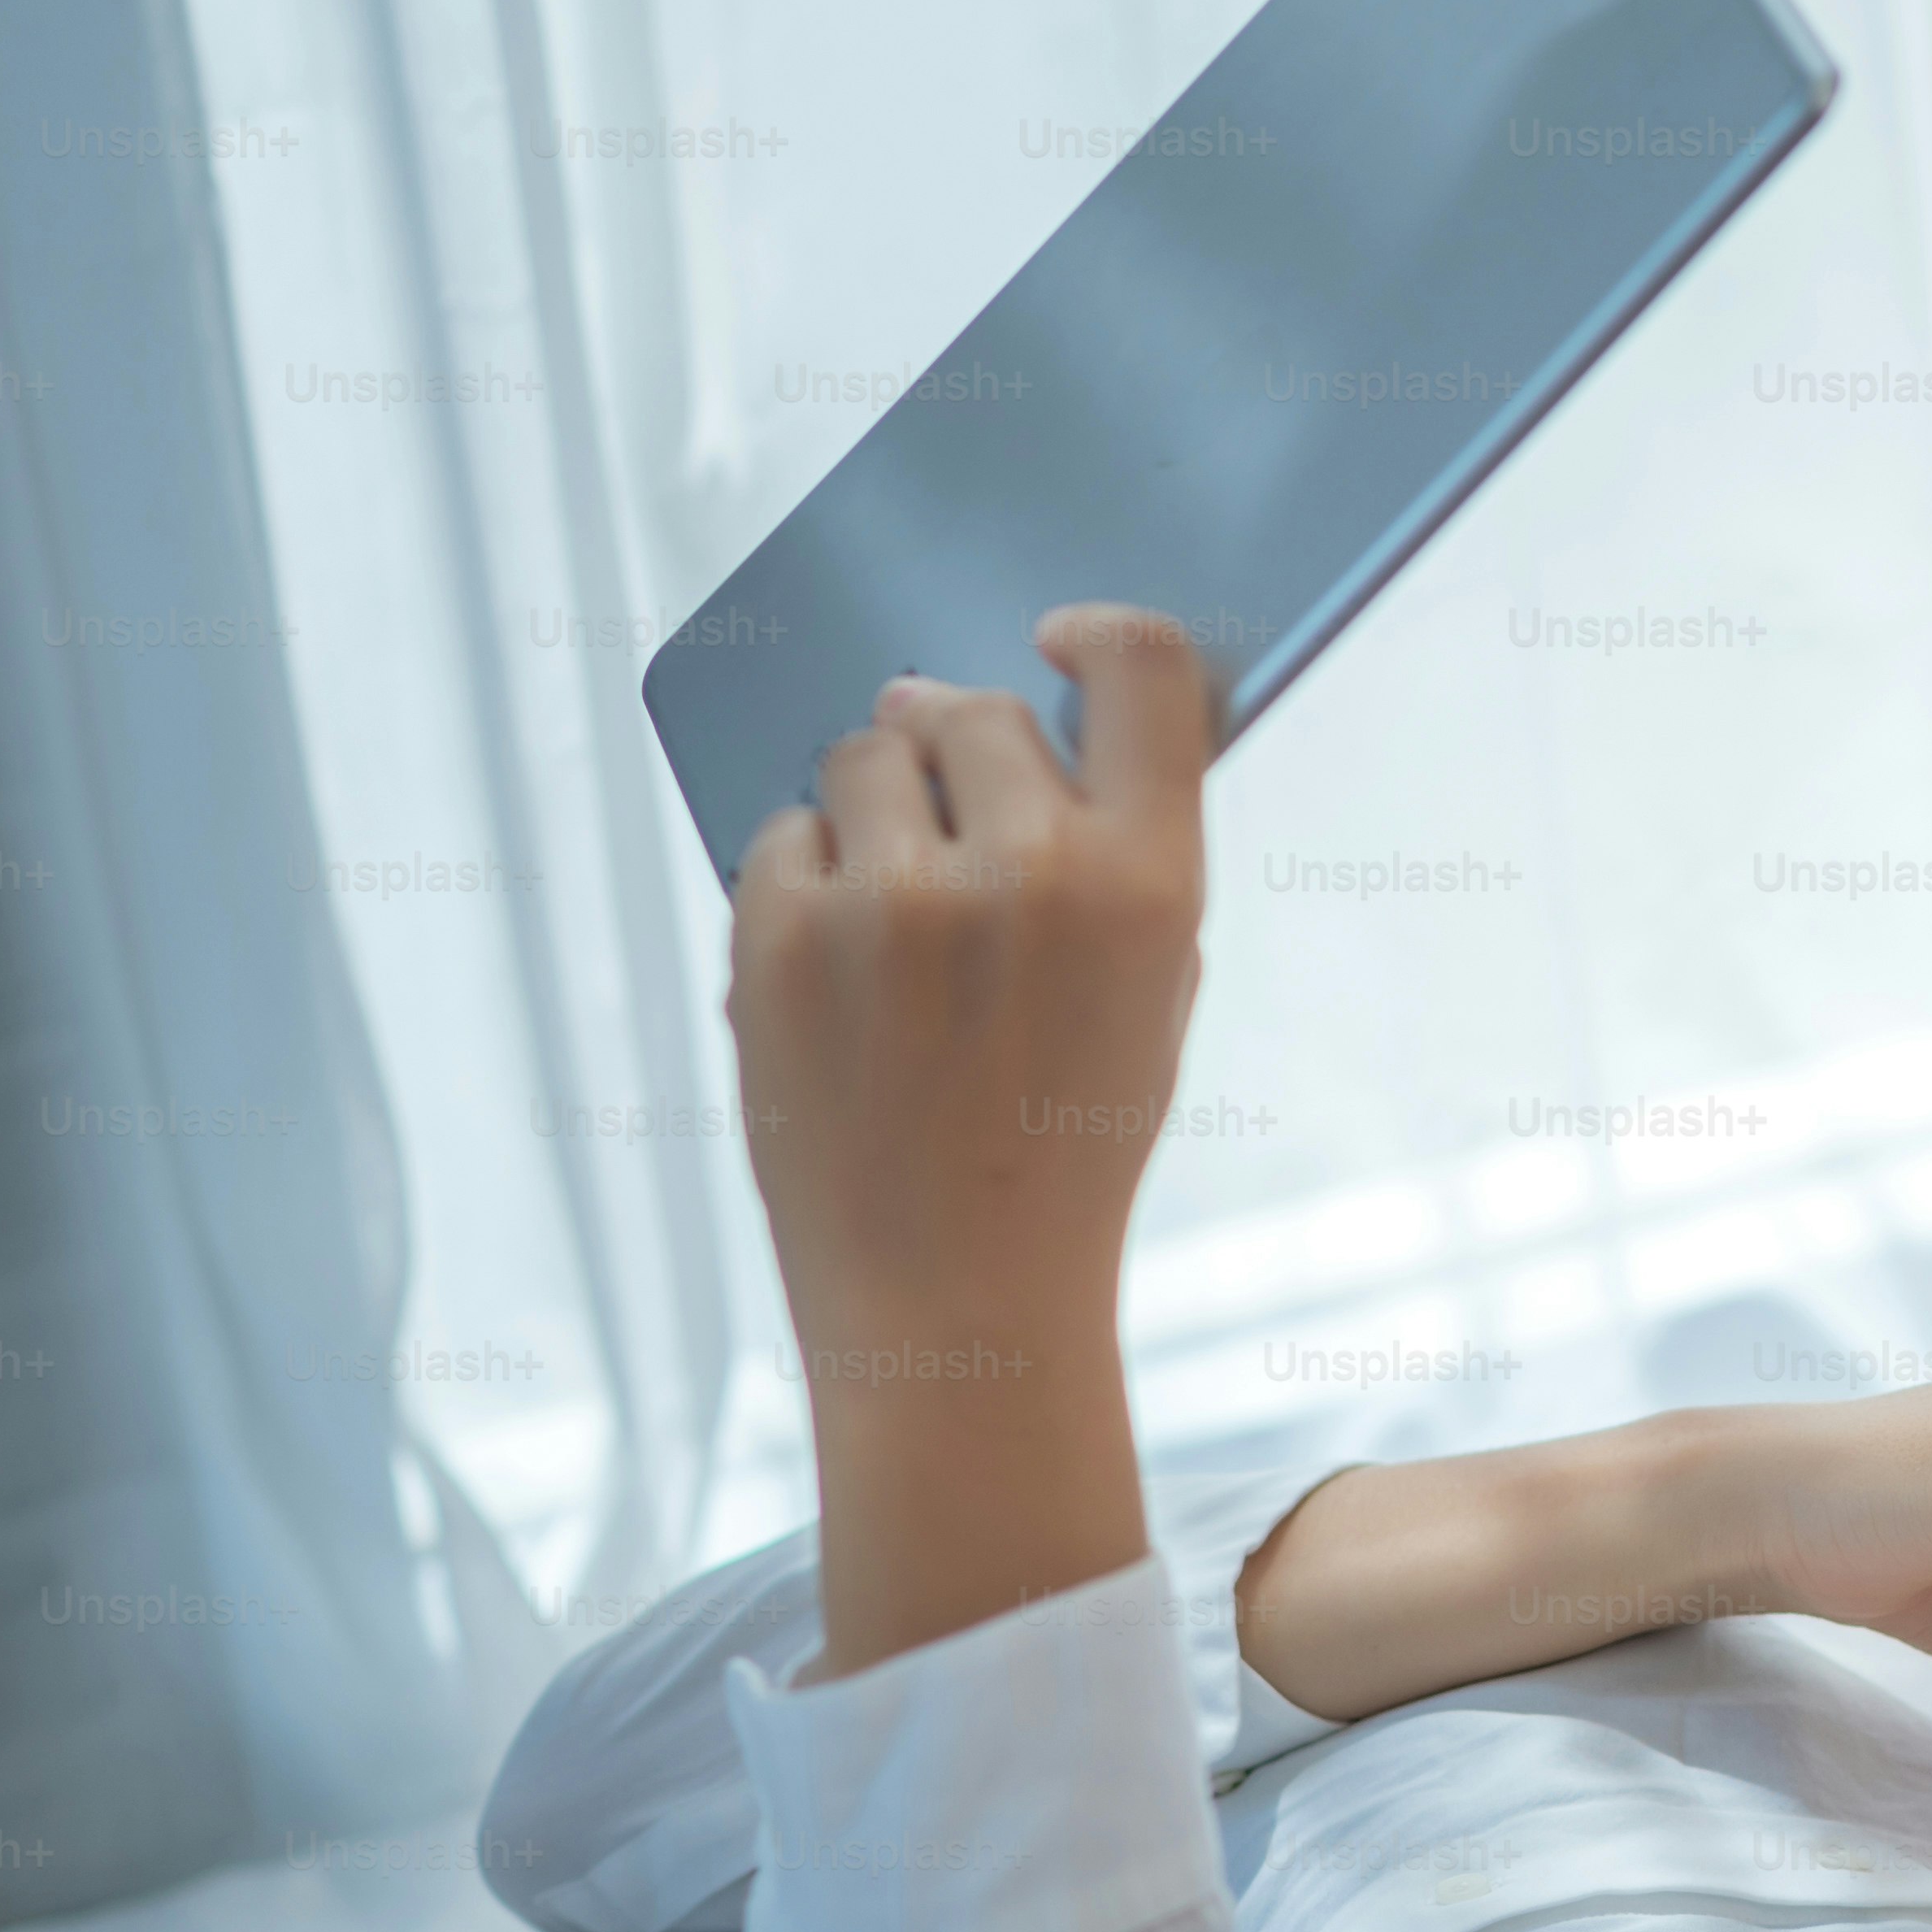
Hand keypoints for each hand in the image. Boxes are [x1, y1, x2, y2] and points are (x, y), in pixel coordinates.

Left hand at [728, 606, 1213, 1676]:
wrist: (958, 1301)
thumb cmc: (1068, 1141)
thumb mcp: (1152, 994)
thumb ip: (1115, 852)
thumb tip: (1006, 702)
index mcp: (1151, 884)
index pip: (1138, 667)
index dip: (1093, 630)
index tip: (1051, 638)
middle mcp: (1027, 872)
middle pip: (970, 707)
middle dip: (954, 751)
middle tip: (952, 833)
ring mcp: (893, 903)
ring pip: (861, 753)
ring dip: (872, 808)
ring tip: (894, 918)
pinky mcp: (779, 939)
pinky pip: (783, 835)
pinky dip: (804, 881)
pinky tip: (840, 973)